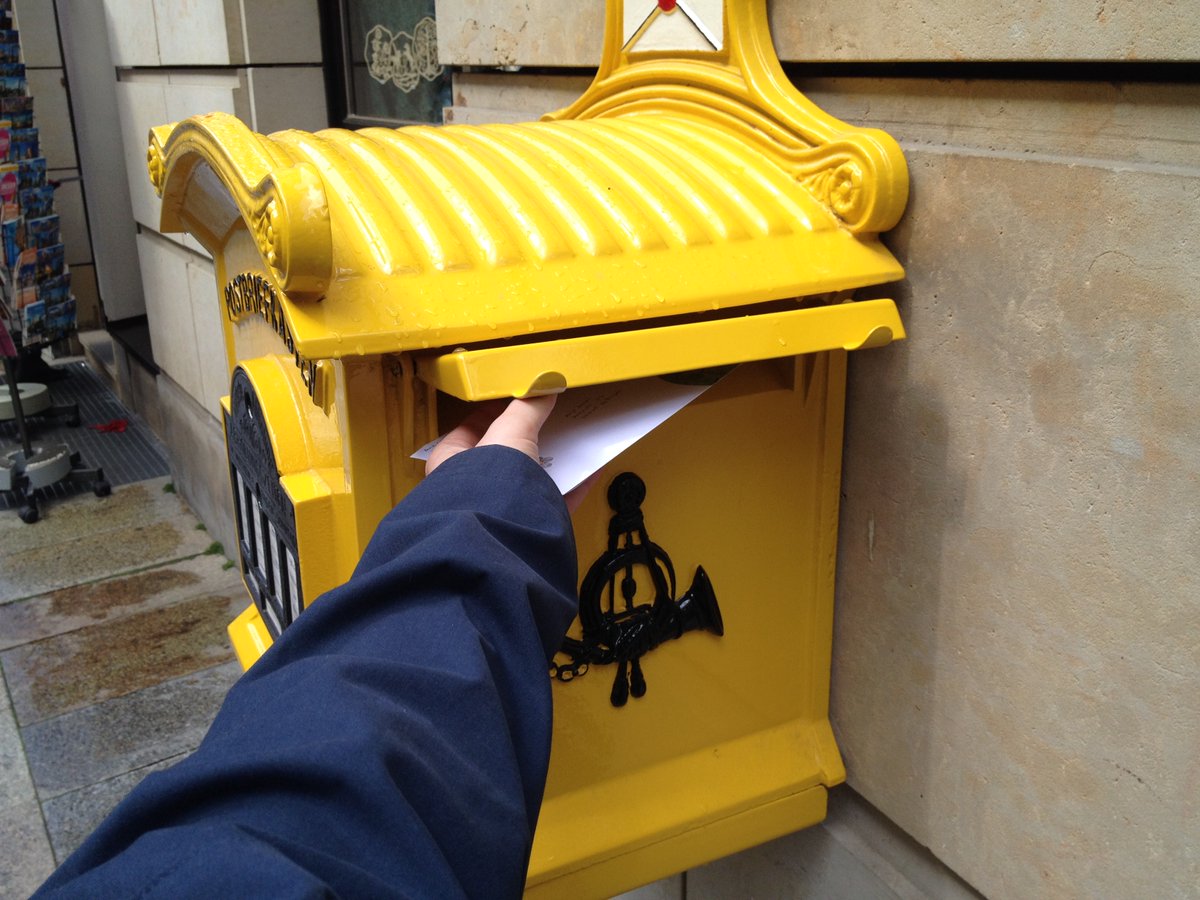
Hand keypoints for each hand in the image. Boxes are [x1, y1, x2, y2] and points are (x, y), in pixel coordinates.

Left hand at [425, 395, 594, 512]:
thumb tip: (542, 391)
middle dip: (529, 438)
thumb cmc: (483, 491)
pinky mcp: (527, 527)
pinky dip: (573, 486)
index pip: (472, 428)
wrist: (500, 537)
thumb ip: (526, 410)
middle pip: (505, 455)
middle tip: (549, 420)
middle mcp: (472, 489)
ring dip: (551, 461)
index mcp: (451, 462)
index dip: (495, 412)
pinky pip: (553, 501)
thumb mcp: (509, 433)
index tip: (518, 400)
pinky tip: (588, 471)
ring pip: (530, 479)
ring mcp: (500, 509)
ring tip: (571, 441)